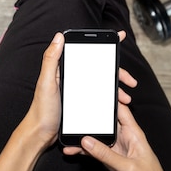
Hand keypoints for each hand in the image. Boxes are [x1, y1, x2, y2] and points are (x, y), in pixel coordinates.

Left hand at [22, 31, 136, 149]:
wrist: (41, 134)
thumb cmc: (42, 109)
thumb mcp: (46, 82)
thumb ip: (51, 59)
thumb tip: (58, 37)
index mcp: (63, 69)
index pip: (86, 52)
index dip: (102, 45)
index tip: (119, 37)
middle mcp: (71, 77)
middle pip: (99, 69)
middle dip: (117, 72)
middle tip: (130, 80)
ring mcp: (77, 90)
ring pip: (102, 84)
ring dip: (116, 88)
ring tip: (125, 97)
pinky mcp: (80, 102)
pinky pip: (99, 96)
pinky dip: (110, 99)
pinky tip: (117, 106)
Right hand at [64, 104, 170, 170]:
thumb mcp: (128, 167)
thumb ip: (107, 154)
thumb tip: (87, 141)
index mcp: (134, 133)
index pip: (120, 109)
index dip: (108, 100)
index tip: (93, 93)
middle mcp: (125, 138)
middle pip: (104, 123)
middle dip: (89, 119)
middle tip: (73, 116)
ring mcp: (117, 149)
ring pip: (97, 138)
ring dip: (84, 138)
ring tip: (68, 137)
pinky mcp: (111, 160)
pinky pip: (95, 152)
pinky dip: (84, 151)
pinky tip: (73, 151)